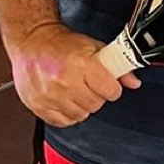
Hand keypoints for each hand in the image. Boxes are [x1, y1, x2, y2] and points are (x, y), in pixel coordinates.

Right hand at [9, 20, 139, 126]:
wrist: (31, 41)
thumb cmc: (60, 44)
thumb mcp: (92, 47)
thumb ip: (115, 65)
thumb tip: (133, 82)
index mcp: (81, 63)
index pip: (110, 91)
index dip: (112, 88)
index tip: (107, 85)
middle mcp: (64, 81)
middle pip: (95, 104)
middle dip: (96, 96)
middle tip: (87, 84)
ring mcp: (50, 95)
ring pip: (80, 115)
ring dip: (81, 105)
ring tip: (74, 90)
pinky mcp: (39, 105)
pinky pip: (62, 121)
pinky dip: (66, 114)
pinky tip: (63, 99)